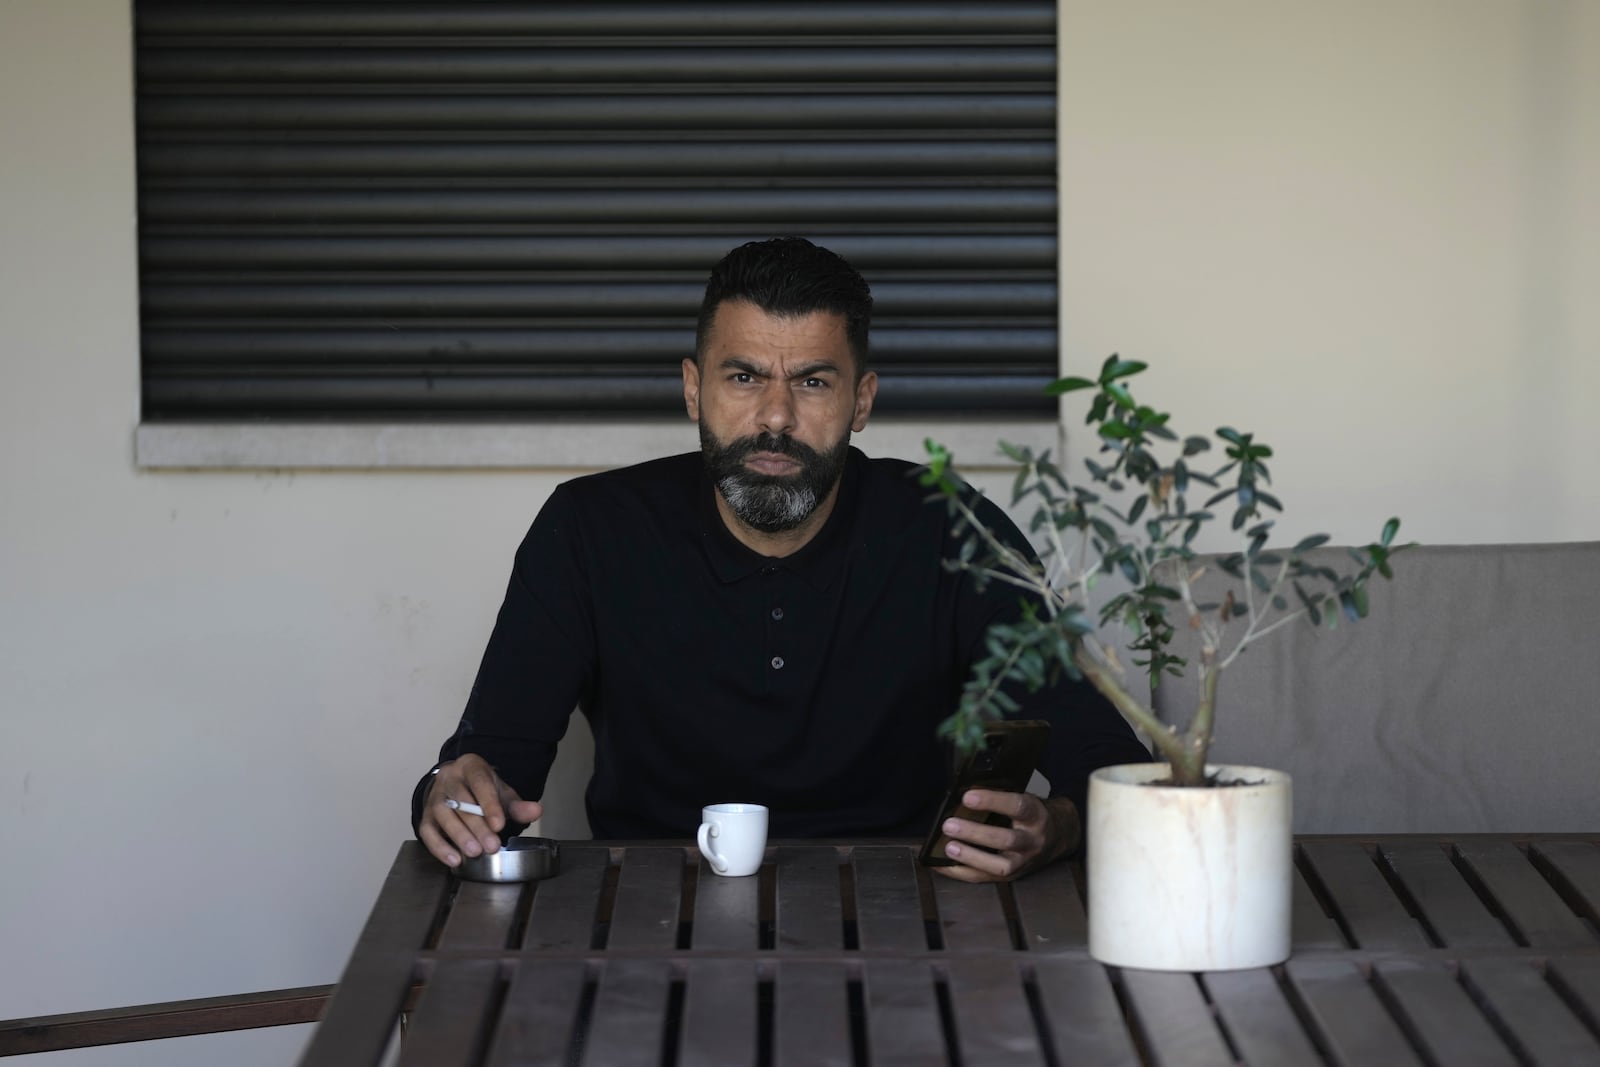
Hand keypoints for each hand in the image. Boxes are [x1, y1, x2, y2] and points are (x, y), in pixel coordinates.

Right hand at [418, 754, 542, 868]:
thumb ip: (518, 805)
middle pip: (460, 801)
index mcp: (470, 766)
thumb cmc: (482, 790)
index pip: (479, 782)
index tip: (499, 825)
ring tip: (475, 852)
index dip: (489, 804)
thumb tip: (536, 811)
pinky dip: (439, 847)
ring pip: (442, 814)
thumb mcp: (501, 792)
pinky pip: (427, 831)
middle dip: (477, 826)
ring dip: (459, 835)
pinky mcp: (425, 815)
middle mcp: (449, 778)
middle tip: (492, 846)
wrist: (458, 785)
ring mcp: (434, 796)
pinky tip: (455, 859)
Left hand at [932, 790, 1079, 882]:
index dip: (992, 801)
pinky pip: (985, 878)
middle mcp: (1032, 840)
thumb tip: (962, 795)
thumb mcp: (1025, 799)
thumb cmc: (1033, 815)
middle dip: (976, 834)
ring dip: (971, 857)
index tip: (967, 797)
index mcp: (1035, 815)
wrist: (1059, 836)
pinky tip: (941, 864)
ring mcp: (1023, 861)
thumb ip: (1001, 798)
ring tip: (949, 847)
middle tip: (949, 825)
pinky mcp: (1013, 876)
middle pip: (1007, 840)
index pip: (1017, 806)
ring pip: (1000, 866)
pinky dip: (960, 872)